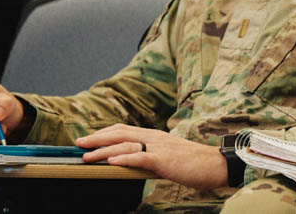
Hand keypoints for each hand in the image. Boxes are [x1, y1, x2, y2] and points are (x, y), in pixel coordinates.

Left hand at [76, 124, 227, 190]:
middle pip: (120, 133)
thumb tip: (132, 165)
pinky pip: (140, 157)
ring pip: (125, 144)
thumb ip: (151, 157)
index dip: (104, 133)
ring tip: (86, 156)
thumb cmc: (195, 164)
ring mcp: (159, 147)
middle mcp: (155, 137)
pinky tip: (111, 161)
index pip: (124, 129)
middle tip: (78, 143)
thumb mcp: (169, 157)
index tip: (88, 139)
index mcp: (155, 136)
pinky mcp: (164, 159)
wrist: (218, 164)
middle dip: (96, 138)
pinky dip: (124, 158)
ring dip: (103, 150)